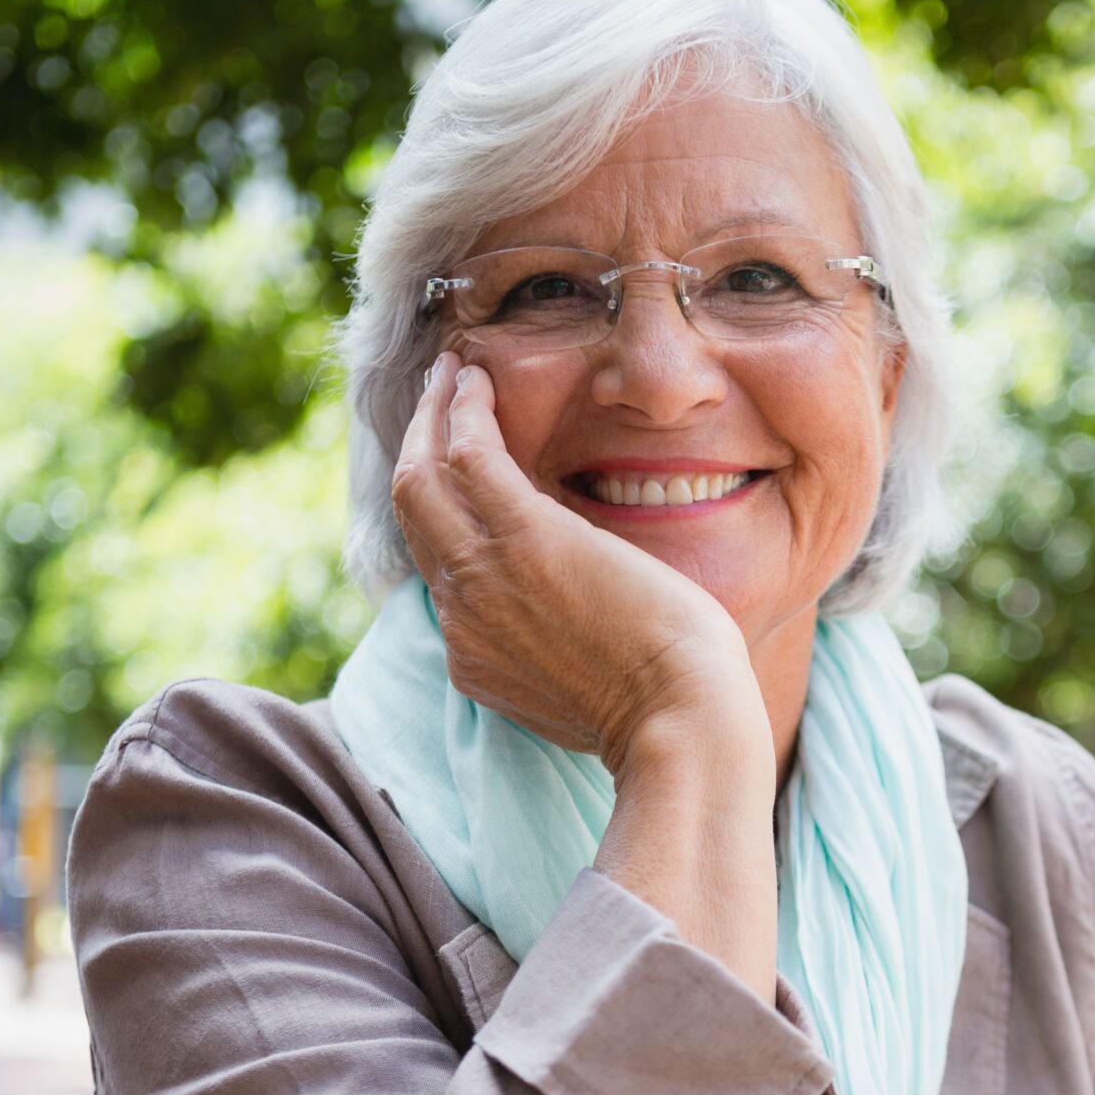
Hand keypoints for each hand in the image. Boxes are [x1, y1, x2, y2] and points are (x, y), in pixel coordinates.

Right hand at [390, 353, 764, 773]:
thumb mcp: (587, 687)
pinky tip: (477, 378)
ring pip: (423, 477)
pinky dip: (463, 410)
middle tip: (440, 396)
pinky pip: (467, 454)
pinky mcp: (522, 538)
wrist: (681, 722)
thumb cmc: (667, 709)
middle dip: (417, 447)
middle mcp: (462, 618)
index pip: (439, 571)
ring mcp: (482, 578)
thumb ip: (557, 654)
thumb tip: (573, 624)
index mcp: (477, 656)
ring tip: (453, 372)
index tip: (456, 471)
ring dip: (433, 415)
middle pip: (414, 516)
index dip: (442, 512)